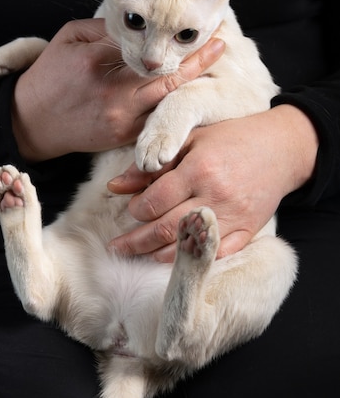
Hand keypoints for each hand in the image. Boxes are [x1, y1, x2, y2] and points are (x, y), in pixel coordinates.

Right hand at [11, 18, 225, 160]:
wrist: (32, 122)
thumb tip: (141, 24)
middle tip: (222, 44)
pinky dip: (175, 107)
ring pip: (167, 101)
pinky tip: (192, 93)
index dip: (175, 36)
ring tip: (214, 65)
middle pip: (167, 76)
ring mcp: (121, 119)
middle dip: (198, 60)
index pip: (146, 45)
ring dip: (192, 84)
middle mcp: (114, 93)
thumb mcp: (69, 38)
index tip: (201, 25)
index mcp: (98, 62)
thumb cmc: (49, 76)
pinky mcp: (123, 136)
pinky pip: (158, 120)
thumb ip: (104, 28)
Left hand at [107, 104, 318, 261]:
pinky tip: (173, 257)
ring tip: (139, 253)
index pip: (154, 200)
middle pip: (164, 229)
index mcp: (198, 169)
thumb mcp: (191, 139)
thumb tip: (115, 186)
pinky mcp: (247, 232)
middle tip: (117, 246)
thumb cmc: (232, 138)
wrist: (281, 148)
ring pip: (186, 247)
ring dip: (156, 254)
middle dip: (134, 242)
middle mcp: (214, 196)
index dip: (136, 209)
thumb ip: (152, 163)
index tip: (131, 209)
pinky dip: (191, 259)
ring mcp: (232, 217)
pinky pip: (214, 254)